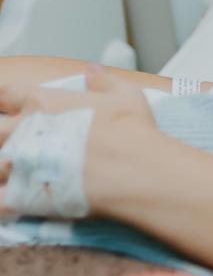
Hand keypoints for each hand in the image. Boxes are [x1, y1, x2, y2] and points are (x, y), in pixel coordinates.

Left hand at [0, 66, 153, 213]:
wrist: (135, 170)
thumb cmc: (131, 133)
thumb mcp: (125, 96)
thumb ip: (104, 82)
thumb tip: (92, 72)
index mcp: (42, 103)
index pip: (5, 95)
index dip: (4, 101)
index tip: (7, 108)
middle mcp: (23, 131)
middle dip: (1, 139)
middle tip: (18, 148)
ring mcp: (20, 164)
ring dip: (4, 169)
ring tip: (17, 175)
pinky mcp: (21, 195)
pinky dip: (1, 202)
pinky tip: (10, 203)